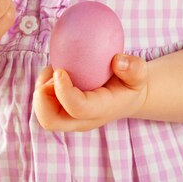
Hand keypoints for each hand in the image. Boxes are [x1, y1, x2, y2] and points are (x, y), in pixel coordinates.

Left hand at [33, 54, 148, 131]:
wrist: (126, 98)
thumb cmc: (130, 83)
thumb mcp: (140, 74)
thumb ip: (134, 67)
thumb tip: (117, 61)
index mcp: (101, 110)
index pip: (78, 108)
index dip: (64, 91)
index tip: (60, 71)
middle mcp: (82, 120)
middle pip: (51, 120)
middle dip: (42, 99)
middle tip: (52, 74)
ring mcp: (70, 119)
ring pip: (43, 113)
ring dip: (42, 90)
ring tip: (56, 70)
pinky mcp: (61, 113)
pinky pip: (43, 104)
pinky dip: (43, 87)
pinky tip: (55, 72)